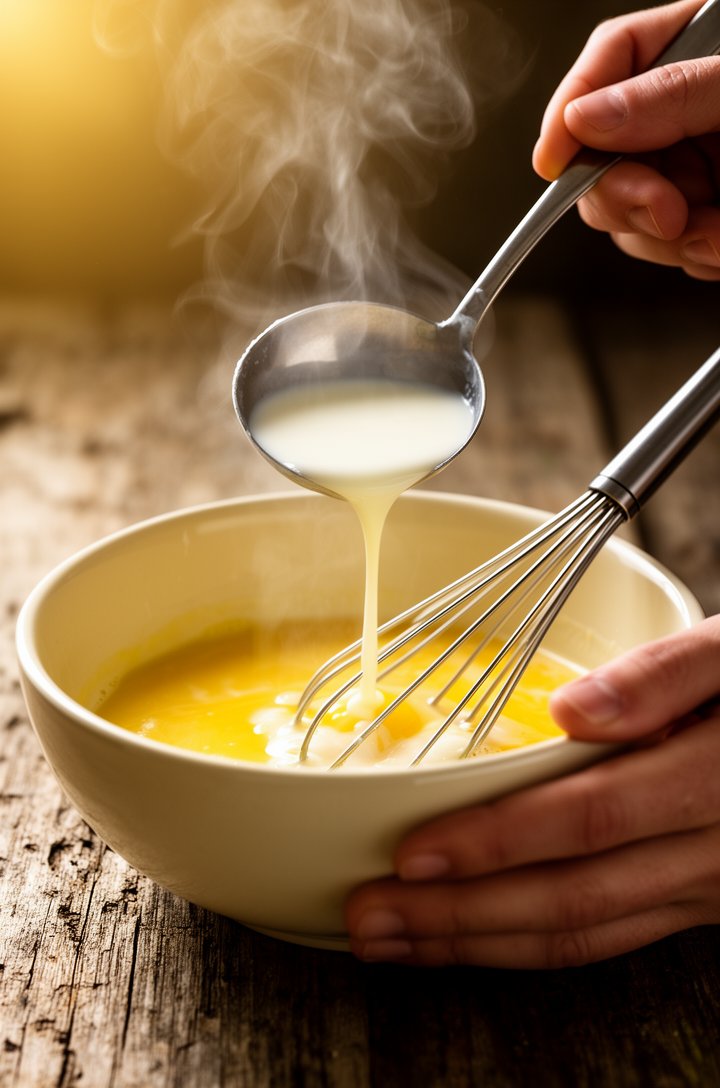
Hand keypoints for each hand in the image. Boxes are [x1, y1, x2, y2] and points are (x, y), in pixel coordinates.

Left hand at [345, 615, 719, 966]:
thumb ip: (667, 674)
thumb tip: (576, 710)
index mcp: (712, 782)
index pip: (588, 819)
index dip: (498, 841)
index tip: (413, 852)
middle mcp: (710, 854)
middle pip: (573, 899)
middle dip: (461, 917)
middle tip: (371, 918)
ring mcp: (705, 891)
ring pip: (585, 935)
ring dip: (481, 944)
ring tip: (398, 940)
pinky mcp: (698, 904)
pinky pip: (609, 936)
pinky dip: (531, 942)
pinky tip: (476, 934)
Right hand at [532, 0, 719, 279]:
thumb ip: (672, 94)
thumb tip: (584, 119)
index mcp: (692, 51)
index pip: (608, 62)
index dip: (569, 112)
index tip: (552, 160)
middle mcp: (681, 112)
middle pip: (602, 154)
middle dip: (624, 195)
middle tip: (666, 212)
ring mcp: (691, 167)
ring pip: (629, 215)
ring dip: (667, 239)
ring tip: (719, 235)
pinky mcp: (704, 216)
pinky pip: (669, 249)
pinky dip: (695, 257)